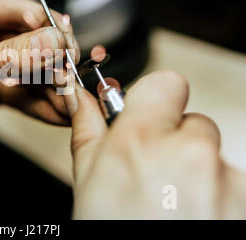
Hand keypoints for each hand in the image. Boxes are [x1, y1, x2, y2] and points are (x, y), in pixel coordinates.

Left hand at [0, 0, 79, 153]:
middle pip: (33, 39)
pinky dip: (43, 103)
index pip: (19, 9)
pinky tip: (59, 113)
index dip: (47, 27)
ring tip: (70, 101)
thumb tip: (52, 41)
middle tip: (69, 79)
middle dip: (53, 59)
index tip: (66, 49)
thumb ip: (4, 56)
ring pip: (34, 67)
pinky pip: (27, 92)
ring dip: (53, 84)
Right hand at [67, 70, 245, 218]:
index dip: (156, 101)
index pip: (167, 83)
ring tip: (176, 208)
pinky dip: (219, 197)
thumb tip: (78, 97)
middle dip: (177, 143)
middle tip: (157, 178)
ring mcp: (228, 181)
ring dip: (199, 174)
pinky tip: (195, 218)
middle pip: (193, 123)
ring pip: (214, 157)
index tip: (150, 119)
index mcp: (140, 142)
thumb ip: (88, 132)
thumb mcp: (88, 184)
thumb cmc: (113, 233)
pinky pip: (233, 183)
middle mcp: (190, 154)